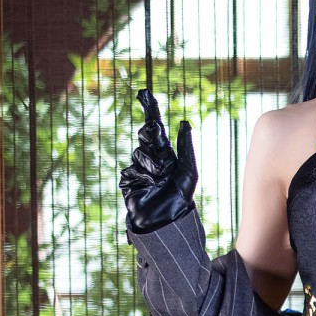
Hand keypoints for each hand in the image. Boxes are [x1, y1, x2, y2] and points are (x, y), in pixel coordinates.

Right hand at [119, 89, 198, 231]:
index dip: (151, 111)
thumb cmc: (180, 198)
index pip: (156, 129)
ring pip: (141, 153)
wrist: (165, 222)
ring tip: (160, 179)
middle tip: (159, 137)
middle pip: (147, 136)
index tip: (145, 94)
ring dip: (153, 163)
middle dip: (151, 133)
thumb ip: (185, 147)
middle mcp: (151, 159)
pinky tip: (149, 185)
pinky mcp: (128, 180)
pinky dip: (144, 174)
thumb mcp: (188, 170)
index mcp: (165, 154)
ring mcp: (138, 168)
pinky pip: (133, 168)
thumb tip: (184, 122)